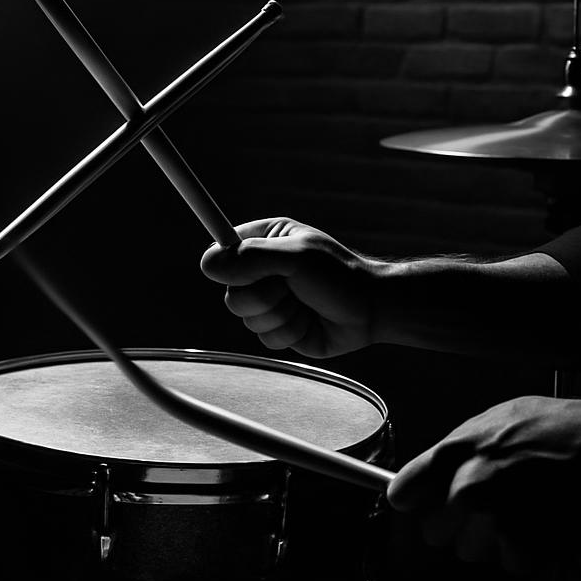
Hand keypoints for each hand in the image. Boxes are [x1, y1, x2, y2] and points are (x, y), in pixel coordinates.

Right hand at [200, 216, 377, 357]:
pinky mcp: (278, 328)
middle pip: (230, 293)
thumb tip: (209, 264)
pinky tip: (309, 322)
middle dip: (263, 297)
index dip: (223, 262)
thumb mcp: (296, 258)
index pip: (221, 250)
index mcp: (262, 242)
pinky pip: (264, 338)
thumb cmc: (339, 275)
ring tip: (305, 304)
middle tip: (290, 288)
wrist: (371, 310)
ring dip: (281, 315)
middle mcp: (260, 271)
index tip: (237, 270)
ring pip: (247, 319)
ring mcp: (269, 302)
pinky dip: (289, 333)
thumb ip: (252, 258)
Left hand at [388, 395, 580, 574]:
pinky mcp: (527, 546)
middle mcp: (468, 485)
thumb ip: (459, 450)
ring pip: (471, 552)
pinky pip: (511, 565)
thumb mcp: (497, 420)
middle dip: (457, 525)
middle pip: (434, 531)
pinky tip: (544, 527)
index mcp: (456, 450)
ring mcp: (496, 518)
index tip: (420, 505)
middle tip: (487, 511)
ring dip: (492, 542)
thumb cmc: (561, 427)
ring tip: (523, 514)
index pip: (404, 491)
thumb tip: (433, 475)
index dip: (414, 501)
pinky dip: (527, 555)